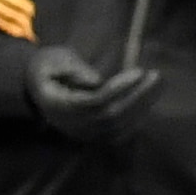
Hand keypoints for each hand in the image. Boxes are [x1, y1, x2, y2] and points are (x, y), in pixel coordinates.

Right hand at [26, 41, 160, 144]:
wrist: (38, 88)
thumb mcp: (53, 59)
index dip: (118, 89)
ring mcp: (82, 133)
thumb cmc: (48, 67)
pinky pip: (120, 133)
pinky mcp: (92, 135)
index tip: (138, 71)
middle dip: (137, 96)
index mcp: (58, 105)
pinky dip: (138, 117)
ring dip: (142, 106)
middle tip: (156, 75)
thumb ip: (72, 68)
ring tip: (157, 83)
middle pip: (110, 116)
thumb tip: (97, 81)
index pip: (93, 102)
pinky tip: (149, 98)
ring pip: (118, 126)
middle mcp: (70, 124)